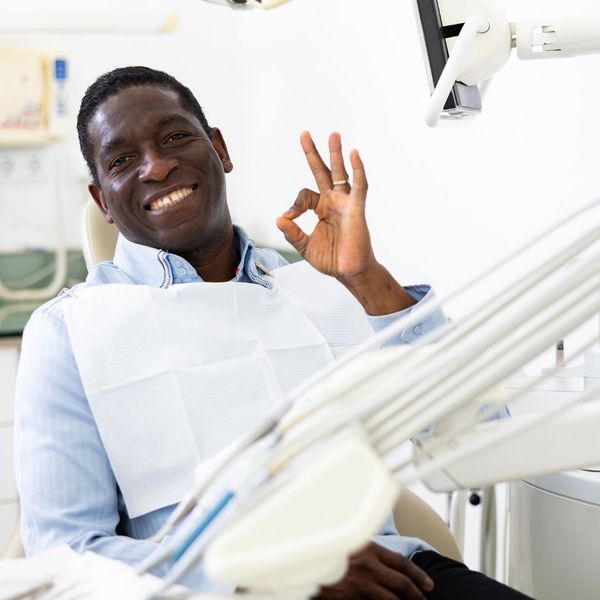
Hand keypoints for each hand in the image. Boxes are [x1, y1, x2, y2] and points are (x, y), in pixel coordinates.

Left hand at [276, 131, 374, 280]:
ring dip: (336, 154)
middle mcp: (334, 202)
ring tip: (333, 134)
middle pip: (323, 172)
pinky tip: (354, 154)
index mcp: (322, 209)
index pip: (305, 195)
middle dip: (314, 153)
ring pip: (341, 173)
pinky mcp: (357, 209)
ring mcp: (346, 203)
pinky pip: (359, 185)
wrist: (349, 272)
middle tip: (304, 134)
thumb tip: (279, 219)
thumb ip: (293, 233)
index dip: (294, 204)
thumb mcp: (305, 247)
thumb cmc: (332, 260)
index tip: (289, 218)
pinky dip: (357, 169)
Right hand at [312, 543, 433, 599]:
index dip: (418, 575)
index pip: (401, 563)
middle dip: (416, 593)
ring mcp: (361, 584)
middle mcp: (369, 566)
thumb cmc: (328, 549)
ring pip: (392, 599)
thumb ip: (367, 548)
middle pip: (401, 583)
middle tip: (423, 599)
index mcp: (370, 548)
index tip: (428, 584)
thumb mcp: (350, 541)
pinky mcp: (352, 598)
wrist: (305, 560)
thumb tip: (384, 558)